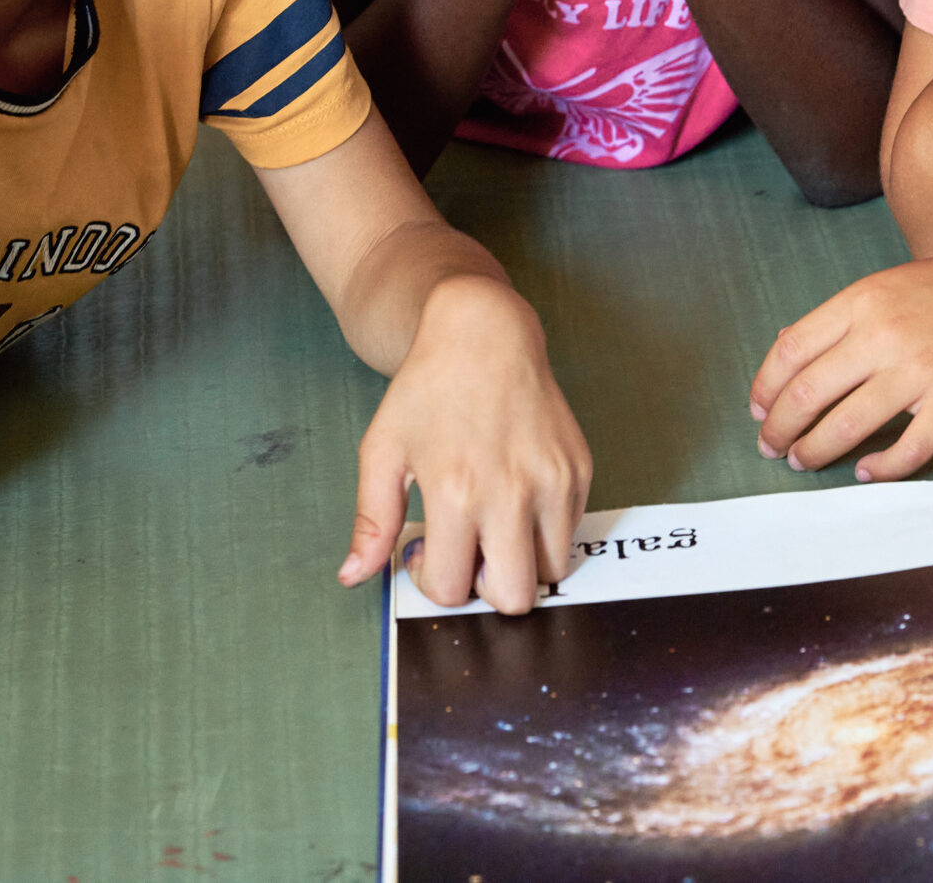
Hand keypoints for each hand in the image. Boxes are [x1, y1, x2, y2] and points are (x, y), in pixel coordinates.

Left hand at [339, 276, 591, 614]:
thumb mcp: (382, 452)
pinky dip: (544, 531)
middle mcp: (513, 492)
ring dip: (521, 563)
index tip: (427, 548)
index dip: (433, 581)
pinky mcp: (578, 469)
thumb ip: (371, 521)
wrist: (483, 334)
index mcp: (457, 493)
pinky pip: (569, 530)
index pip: (453, 588)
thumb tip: (353, 576)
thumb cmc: (427, 389)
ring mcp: (554, 482)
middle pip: (516, 597)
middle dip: (485, 587)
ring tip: (493, 527)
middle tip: (466, 551)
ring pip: (551, 571)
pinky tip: (515, 497)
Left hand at [747, 240, 932, 481]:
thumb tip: (789, 349)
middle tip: (772, 446)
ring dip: (814, 451)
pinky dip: (880, 468)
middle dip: (779, 429)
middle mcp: (884, 334)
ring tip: (804, 461)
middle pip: (807, 394)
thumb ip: (844, 318)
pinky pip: (907, 450)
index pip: (789, 352)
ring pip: (845, 427)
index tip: (758, 410)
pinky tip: (866, 471)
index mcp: (863, 300)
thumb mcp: (893, 284)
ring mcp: (920, 370)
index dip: (765, 389)